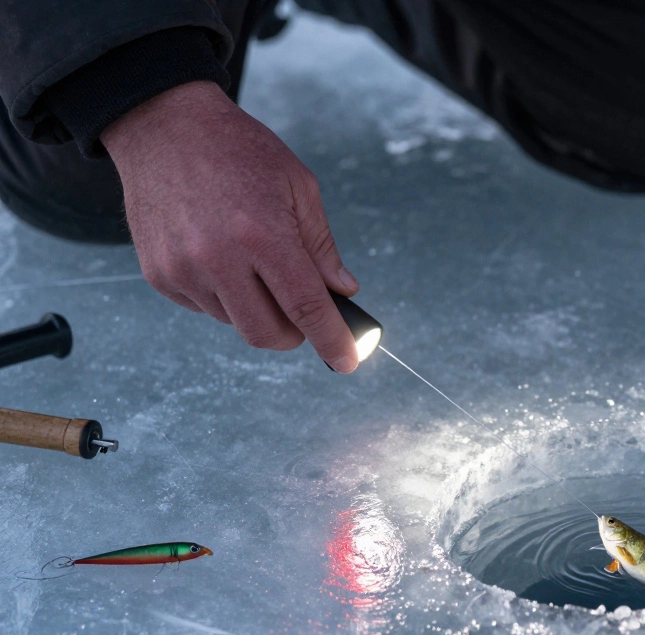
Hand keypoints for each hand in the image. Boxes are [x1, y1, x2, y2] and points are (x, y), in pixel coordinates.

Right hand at [102, 81, 360, 371]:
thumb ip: (321, 246)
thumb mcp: (299, 186)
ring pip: (235, 322)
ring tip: (253, 260)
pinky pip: (204, 308)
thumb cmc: (240, 151)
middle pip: (267, 333)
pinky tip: (221, 255)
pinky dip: (224, 295)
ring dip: (257, 308)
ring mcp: (182, 270)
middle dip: (294, 333)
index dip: (330, 340)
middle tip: (305, 312)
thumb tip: (343, 292)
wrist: (165, 125)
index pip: (305, 307)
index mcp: (262, 235)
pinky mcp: (159, 275)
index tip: (347, 361)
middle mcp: (218, 258)